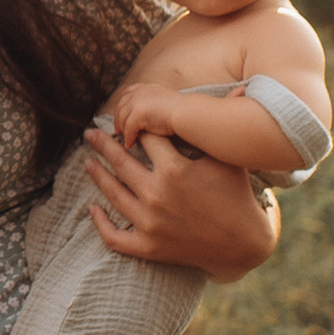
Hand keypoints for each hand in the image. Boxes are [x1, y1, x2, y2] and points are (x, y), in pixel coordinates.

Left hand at [86, 124, 277, 279]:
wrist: (244, 244)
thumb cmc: (237, 196)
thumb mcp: (229, 159)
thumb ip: (221, 126)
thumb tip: (240, 88)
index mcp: (174, 169)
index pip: (145, 139)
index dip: (135, 127)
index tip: (127, 122)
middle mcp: (156, 194)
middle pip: (120, 161)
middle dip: (102, 144)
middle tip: (90, 134)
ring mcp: (149, 222)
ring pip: (112, 193)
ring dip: (97, 175)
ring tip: (89, 162)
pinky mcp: (148, 246)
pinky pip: (114, 236)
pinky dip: (100, 223)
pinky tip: (93, 209)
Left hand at [111, 83, 179, 145]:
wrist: (186, 112)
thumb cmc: (181, 110)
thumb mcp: (164, 100)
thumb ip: (153, 104)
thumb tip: (148, 114)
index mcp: (146, 88)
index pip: (128, 93)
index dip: (123, 105)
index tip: (122, 115)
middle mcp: (139, 92)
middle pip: (121, 106)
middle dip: (118, 119)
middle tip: (118, 131)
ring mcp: (137, 102)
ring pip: (122, 118)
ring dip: (122, 129)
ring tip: (124, 139)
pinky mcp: (138, 113)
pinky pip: (128, 128)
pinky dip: (128, 137)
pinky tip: (129, 144)